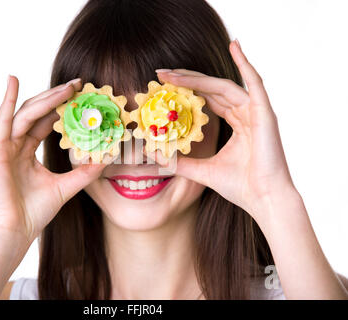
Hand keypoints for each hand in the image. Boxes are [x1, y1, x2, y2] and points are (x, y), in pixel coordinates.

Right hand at [0, 76, 104, 241]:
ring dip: (47, 98)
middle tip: (79, 84)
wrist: (15, 231)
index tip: (82, 96)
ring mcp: (4, 146)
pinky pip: (3, 120)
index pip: (46, 123)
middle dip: (58, 97)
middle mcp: (15, 145)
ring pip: (26, 113)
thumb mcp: (65, 186)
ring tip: (68, 86)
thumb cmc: (33, 212)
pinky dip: (7, 100)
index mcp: (27, 152)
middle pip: (37, 113)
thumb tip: (106, 160)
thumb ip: (84, 172)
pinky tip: (13, 81)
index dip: (62, 108)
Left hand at [156, 40, 296, 221]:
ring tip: (172, 73)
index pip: (208, 100)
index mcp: (236, 124)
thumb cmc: (240, 187)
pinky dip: (246, 63)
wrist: (263, 200)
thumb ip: (180, 162)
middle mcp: (246, 114)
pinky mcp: (265, 113)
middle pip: (212, 89)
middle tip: (161, 74)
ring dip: (197, 77)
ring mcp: (256, 112)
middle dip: (186, 80)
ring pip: (223, 86)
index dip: (187, 91)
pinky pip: (254, 83)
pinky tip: (235, 45)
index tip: (163, 87)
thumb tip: (154, 155)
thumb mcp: (201, 170)